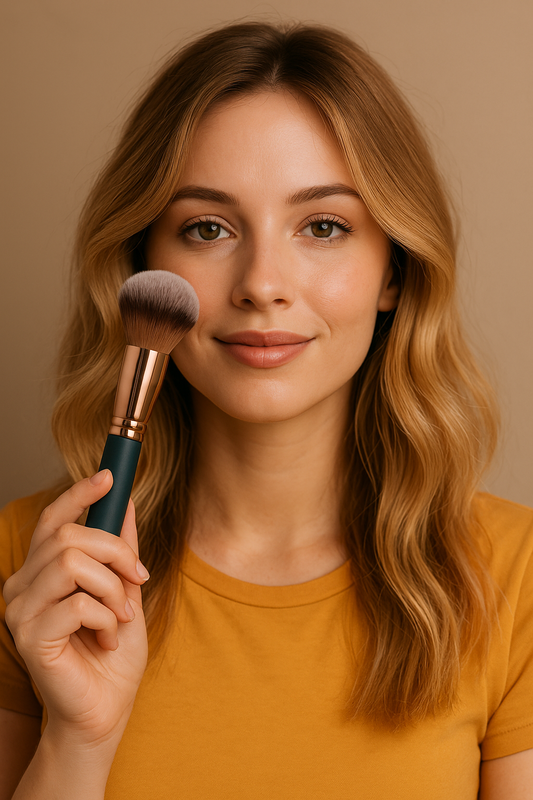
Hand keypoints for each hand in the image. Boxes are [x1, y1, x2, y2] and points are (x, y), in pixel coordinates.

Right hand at [3, 471, 148, 751]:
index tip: (110, 477)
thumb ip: (120, 549)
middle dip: (116, 553)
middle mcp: (23, 586)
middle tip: (137, 579)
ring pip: (72, 563)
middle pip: (70, 537)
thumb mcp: (124, 590)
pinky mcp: (29, 636)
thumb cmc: (113, 651)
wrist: (106, 708)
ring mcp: (21, 611)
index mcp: (42, 571)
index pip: (54, 520)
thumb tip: (125, 502)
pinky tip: (107, 639)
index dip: (79, 494)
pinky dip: (106, 619)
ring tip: (121, 617)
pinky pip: (78, 604)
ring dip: (112, 590)